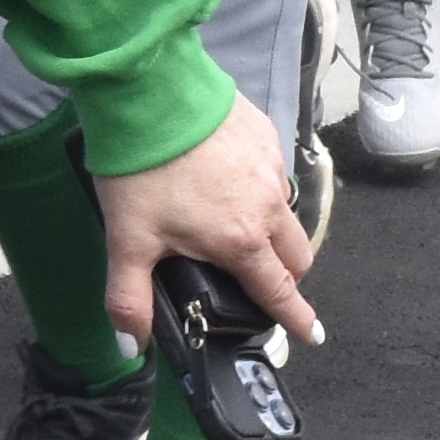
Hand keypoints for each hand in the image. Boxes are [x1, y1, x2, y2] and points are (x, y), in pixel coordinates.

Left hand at [96, 93, 317, 356]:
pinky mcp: (266, 135)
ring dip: (273, 230)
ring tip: (237, 227)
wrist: (150, 91)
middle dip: (286, 276)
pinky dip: (259, 188)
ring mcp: (271, 167)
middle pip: (296, 256)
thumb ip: (129, 299)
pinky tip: (227, 179)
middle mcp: (267, 206)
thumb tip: (131, 348)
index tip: (311, 334)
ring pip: (287, 213)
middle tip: (263, 282)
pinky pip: (275, 173)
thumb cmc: (140, 167)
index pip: (278, 291)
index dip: (295, 318)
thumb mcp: (127, 240)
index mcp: (240, 241)